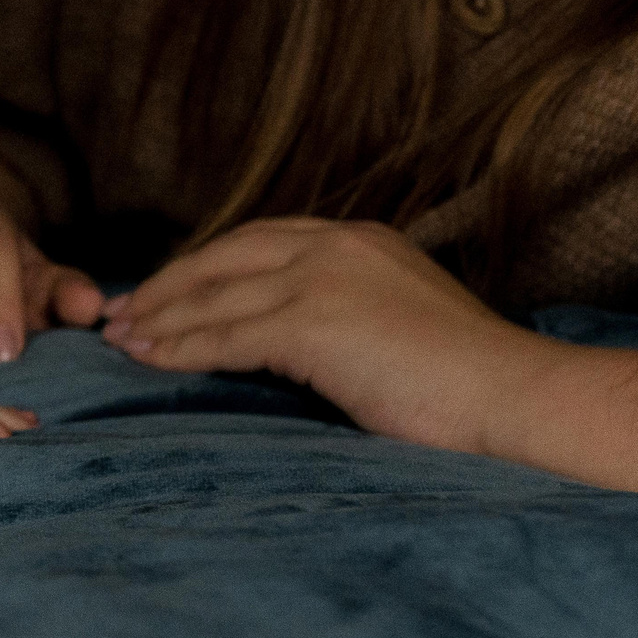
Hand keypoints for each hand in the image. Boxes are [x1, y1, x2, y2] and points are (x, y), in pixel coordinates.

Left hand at [100, 217, 549, 452]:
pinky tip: (148, 359)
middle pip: (223, 256)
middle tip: (120, 312)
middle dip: (166, 285)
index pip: (257, 241)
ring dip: (159, 318)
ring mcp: (321, 278)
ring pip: (214, 295)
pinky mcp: (312, 321)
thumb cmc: (470, 385)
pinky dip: (178, 347)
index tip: (165, 290)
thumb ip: (346, 315)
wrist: (518, 399)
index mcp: (358, 239)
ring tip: (119, 339)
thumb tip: (290, 343)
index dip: (204, 266)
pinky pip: (224, 334)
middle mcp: (334, 244)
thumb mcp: (399, 325)